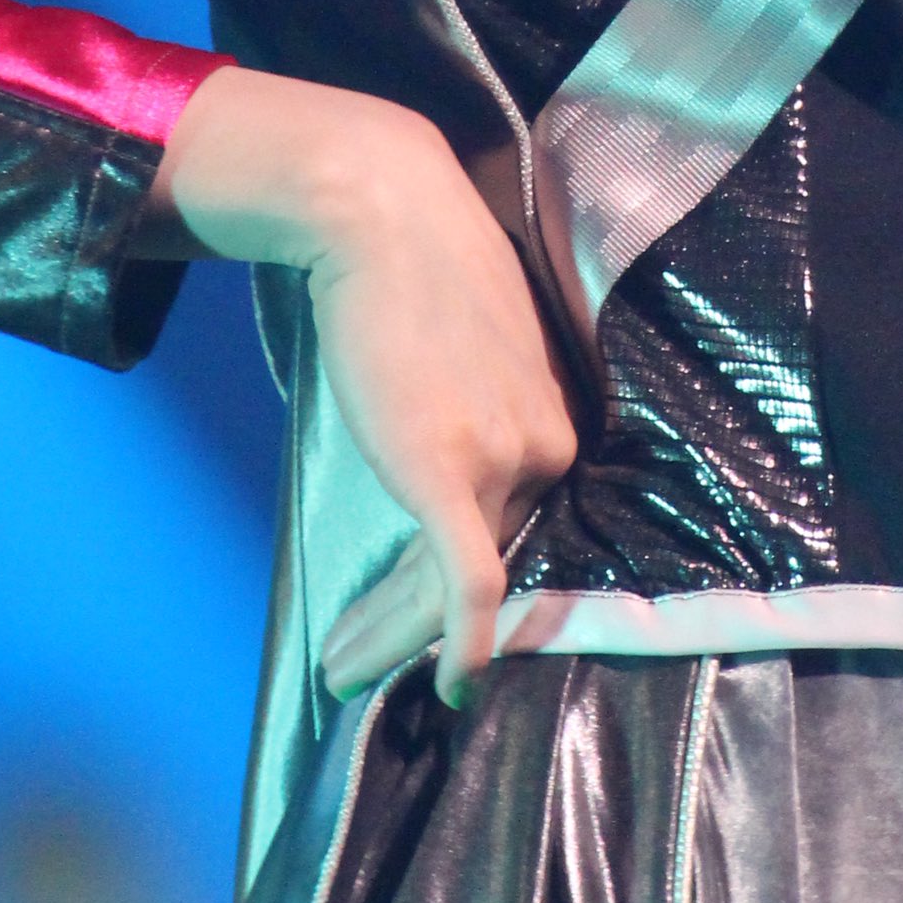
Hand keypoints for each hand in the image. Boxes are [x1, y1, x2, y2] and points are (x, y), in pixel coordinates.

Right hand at [152, 68, 577, 704]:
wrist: (380, 213)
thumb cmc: (412, 272)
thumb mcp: (470, 353)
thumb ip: (472, 417)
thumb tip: (434, 463)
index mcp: (560, 422)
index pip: (517, 534)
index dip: (467, 596)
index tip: (424, 634)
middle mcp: (550, 448)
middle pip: (490, 565)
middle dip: (414, 625)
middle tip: (356, 662)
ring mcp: (505, 459)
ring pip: (459, 583)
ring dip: (395, 635)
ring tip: (342, 664)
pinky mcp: (449, 468)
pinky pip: (465, 580)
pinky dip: (460, 642)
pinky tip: (449, 689)